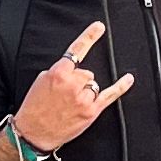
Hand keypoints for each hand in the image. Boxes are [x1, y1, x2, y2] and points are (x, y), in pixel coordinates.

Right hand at [11, 18, 130, 151]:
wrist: (33, 133)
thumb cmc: (34, 107)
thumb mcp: (40, 80)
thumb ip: (59, 71)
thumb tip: (72, 69)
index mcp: (59, 73)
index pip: (76, 50)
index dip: (89, 37)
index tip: (99, 27)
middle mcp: (73, 84)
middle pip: (86, 73)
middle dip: (78, 81)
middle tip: (65, 94)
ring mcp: (83, 98)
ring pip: (93, 85)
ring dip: (85, 91)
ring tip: (70, 103)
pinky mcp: (91, 111)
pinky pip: (110, 95)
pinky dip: (121, 87)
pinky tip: (128, 79)